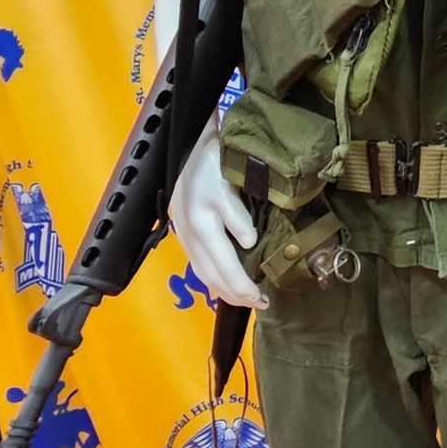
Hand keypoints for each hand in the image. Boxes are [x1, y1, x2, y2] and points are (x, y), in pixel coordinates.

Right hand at [168, 123, 267, 308]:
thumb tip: (248, 243)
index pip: (223, 266)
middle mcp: (191, 234)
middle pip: (212, 275)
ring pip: (202, 272)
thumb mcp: (227, 183)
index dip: (242, 286)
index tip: (262, 298)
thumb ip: (236, 215)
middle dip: (235, 294)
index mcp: (203, 225)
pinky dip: (211, 277)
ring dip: (223, 290)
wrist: (188, 142)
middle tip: (259, 305)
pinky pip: (198, 262)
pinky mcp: (184, 230)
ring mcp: (185, 233)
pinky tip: (222, 282)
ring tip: (244, 299)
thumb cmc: (213, 159)